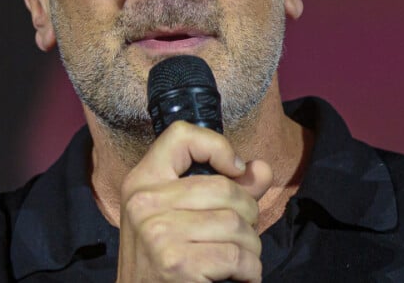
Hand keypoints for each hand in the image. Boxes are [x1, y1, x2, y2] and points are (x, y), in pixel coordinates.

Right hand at [116, 121, 272, 281]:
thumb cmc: (166, 259)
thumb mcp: (182, 215)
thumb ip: (226, 188)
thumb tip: (261, 168)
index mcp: (142, 180)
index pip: (180, 135)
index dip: (216, 145)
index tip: (234, 170)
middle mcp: (144, 201)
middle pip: (224, 186)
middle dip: (248, 213)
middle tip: (242, 234)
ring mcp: (157, 232)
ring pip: (235, 222)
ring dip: (251, 246)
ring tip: (242, 258)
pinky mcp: (176, 263)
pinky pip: (236, 255)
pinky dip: (250, 271)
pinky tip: (240, 277)